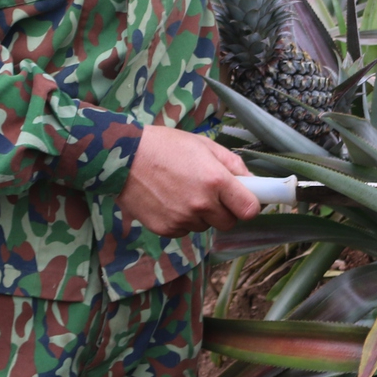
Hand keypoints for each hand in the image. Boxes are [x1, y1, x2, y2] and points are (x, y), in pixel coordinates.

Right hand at [115, 126, 258, 236]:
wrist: (124, 158)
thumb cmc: (166, 146)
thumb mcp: (204, 145)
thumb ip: (233, 164)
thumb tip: (252, 181)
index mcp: (216, 181)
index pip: (249, 210)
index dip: (250, 205)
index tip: (245, 199)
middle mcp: (201, 204)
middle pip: (229, 222)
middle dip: (225, 210)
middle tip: (212, 193)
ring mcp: (182, 219)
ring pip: (205, 226)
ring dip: (201, 214)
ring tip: (184, 191)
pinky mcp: (165, 230)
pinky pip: (184, 230)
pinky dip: (182, 220)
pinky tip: (170, 200)